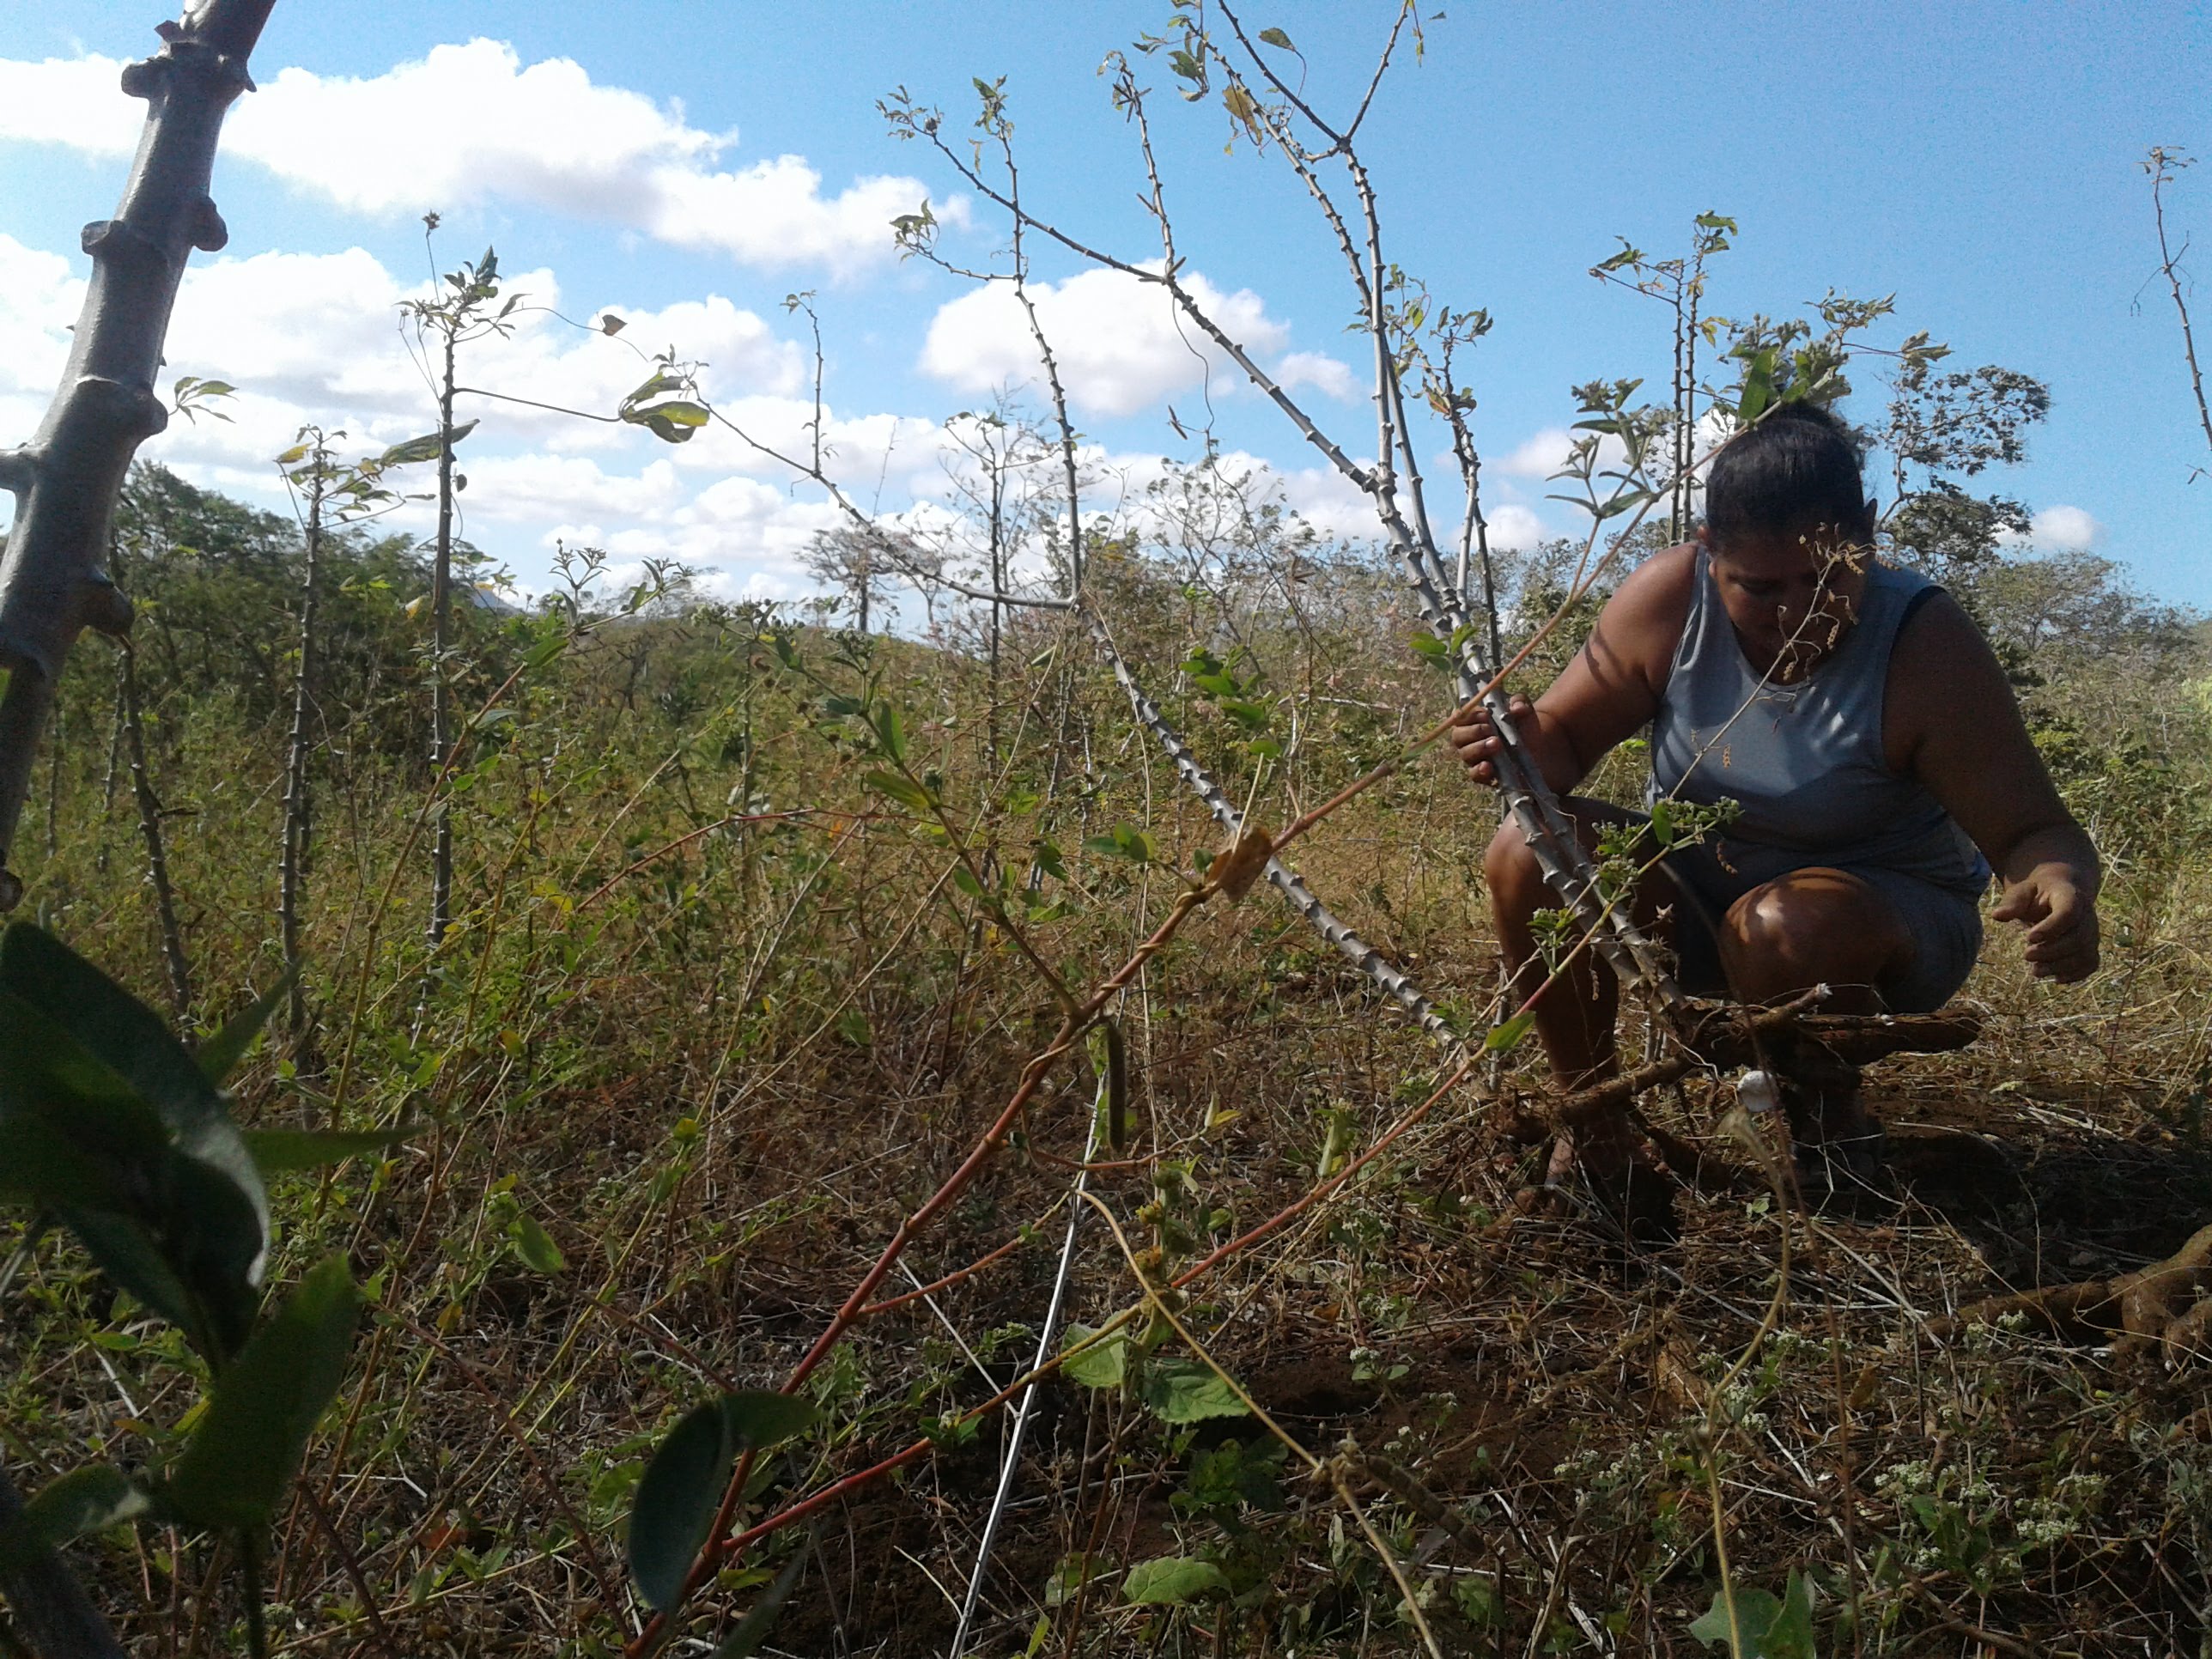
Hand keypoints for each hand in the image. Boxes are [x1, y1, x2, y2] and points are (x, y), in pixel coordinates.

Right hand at [1448, 695, 1533, 788]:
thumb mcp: (1524, 710)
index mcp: (1473, 721)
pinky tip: (1488, 766)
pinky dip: (1479, 770)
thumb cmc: (1524, 725)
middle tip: (1490, 729)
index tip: (1486, 714)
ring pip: (1465, 754)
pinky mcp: (1485, 775)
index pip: (1460, 717)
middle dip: (1473, 732)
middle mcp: (1470, 740)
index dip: (1469, 715)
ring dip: (1478, 748)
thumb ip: (1520, 702)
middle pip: (1458, 737)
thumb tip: (1517, 708)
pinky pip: (1474, 775)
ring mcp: (1476, 758)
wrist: (1539, 748)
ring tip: (1496, 743)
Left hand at [1990, 864, 2099, 982]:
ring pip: (2085, 953)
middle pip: (2078, 938)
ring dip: (2061, 966)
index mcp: (2071, 897)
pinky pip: (2091, 963)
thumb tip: (1996, 915)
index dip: (2051, 927)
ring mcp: (2092, 932)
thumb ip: (2012, 902)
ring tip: (2036, 971)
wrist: (2059, 893)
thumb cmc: (2037, 893)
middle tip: (2027, 956)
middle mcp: (2087, 916)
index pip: (2068, 913)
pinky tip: (2056, 978)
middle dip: (2052, 951)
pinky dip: (2076, 974)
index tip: (2028, 937)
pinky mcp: (2091, 946)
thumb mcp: (2022, 891)